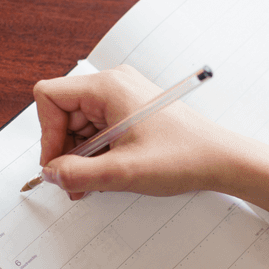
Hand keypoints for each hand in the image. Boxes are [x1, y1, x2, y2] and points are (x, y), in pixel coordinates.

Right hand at [34, 65, 232, 200]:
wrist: (221, 159)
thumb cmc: (183, 156)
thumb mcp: (123, 171)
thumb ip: (78, 173)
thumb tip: (50, 173)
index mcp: (108, 87)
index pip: (50, 97)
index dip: (47, 133)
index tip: (57, 163)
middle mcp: (114, 85)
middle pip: (64, 113)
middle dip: (64, 150)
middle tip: (74, 182)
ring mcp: (123, 98)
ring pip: (80, 125)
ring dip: (80, 156)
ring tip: (93, 182)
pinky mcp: (132, 113)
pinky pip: (99, 129)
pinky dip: (96, 153)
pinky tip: (106, 173)